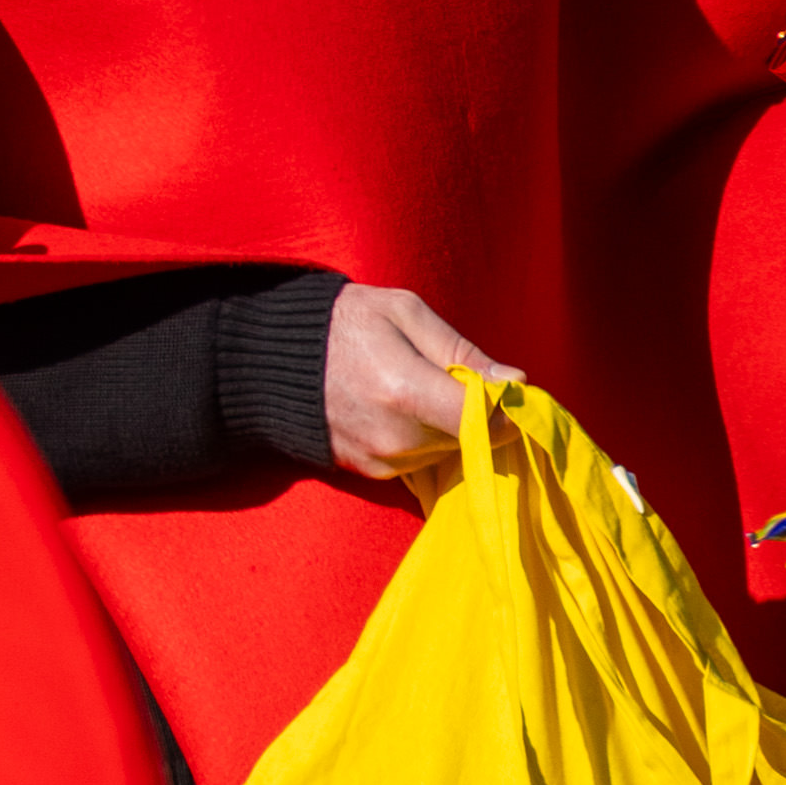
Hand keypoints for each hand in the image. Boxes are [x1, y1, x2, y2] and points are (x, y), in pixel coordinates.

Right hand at [326, 285, 523, 479]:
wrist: (270, 357)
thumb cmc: (344, 321)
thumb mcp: (405, 312)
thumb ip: (461, 349)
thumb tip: (514, 381)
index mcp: (406, 391)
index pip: (486, 420)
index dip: (508, 407)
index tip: (508, 388)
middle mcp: (396, 437)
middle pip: (470, 438)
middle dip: (474, 412)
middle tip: (450, 376)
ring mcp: (380, 459)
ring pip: (446, 452)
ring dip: (446, 426)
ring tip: (415, 388)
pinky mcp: (368, 472)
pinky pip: (418, 461)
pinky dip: (421, 438)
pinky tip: (397, 408)